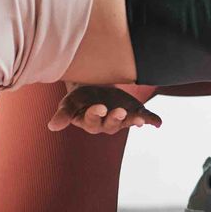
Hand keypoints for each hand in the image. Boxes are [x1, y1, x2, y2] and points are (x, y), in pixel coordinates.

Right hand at [48, 86, 162, 134]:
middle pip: (111, 125)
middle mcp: (107, 123)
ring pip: (128, 122)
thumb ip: (63, 114)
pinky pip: (144, 117)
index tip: (100, 107)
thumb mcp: (69, 102)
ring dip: (135, 120)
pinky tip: (158, 122)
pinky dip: (152, 120)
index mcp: (90, 122)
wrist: (94, 86)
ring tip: (141, 118)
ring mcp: (122, 118)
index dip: (96, 114)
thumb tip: (52, 126)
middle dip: (116, 118)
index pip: (93, 120)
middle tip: (119, 111)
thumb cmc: (79, 97)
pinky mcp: (134, 111)